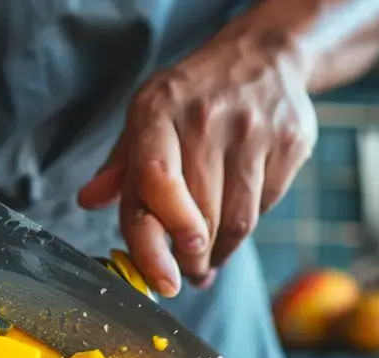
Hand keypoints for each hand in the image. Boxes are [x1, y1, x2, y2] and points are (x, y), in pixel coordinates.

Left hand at [77, 31, 317, 296]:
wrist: (263, 58)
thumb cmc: (194, 98)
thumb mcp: (149, 116)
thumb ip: (122, 164)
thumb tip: (89, 200)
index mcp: (158, 112)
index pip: (154, 181)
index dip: (155, 240)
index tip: (163, 279)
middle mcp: (205, 118)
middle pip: (199, 215)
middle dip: (190, 258)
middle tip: (186, 273)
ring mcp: (252, 130)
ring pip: (237, 220)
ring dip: (219, 253)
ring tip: (208, 260)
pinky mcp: (289, 142)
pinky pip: (266, 206)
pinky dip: (248, 225)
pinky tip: (237, 217)